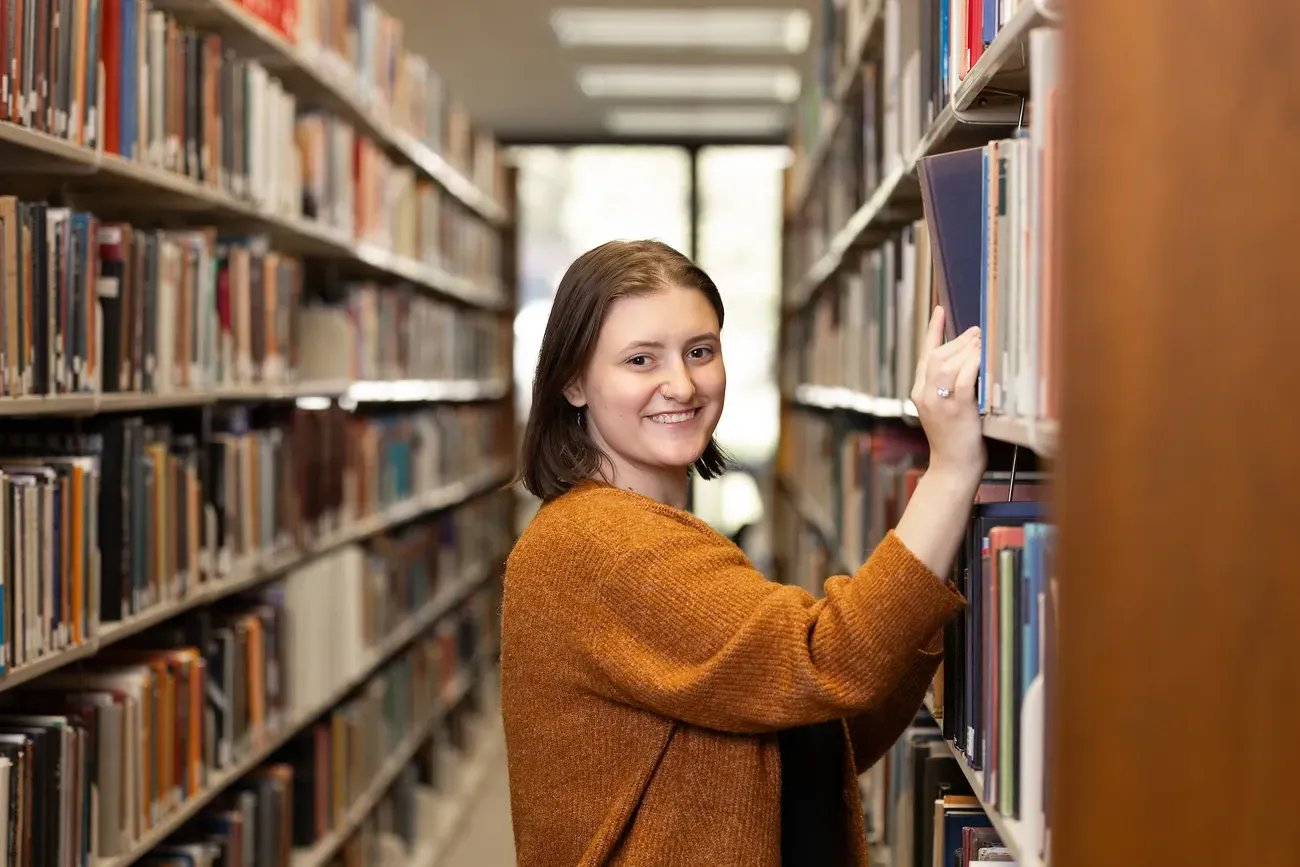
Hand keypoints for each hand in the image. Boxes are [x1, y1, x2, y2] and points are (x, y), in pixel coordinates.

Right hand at [911, 306, 985, 484]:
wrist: (953, 469)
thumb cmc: (955, 440)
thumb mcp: (946, 409)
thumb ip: (950, 386)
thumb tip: (969, 358)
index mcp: (919, 393)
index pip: (925, 355)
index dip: (933, 331)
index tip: (939, 310)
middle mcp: (925, 395)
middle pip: (936, 356)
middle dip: (958, 340)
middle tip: (977, 332)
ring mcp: (939, 402)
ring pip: (947, 364)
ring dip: (967, 349)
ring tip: (982, 341)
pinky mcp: (956, 409)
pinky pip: (963, 379)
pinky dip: (973, 365)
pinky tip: (983, 357)